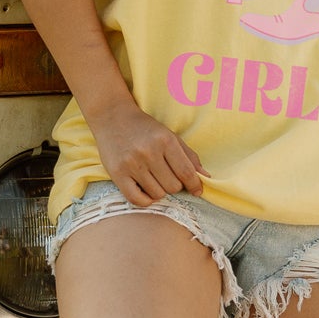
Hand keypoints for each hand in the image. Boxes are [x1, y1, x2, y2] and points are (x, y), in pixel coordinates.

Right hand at [91, 98, 210, 205]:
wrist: (112, 117)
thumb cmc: (145, 128)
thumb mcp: (170, 135)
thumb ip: (188, 156)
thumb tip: (206, 177)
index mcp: (165, 141)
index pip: (186, 172)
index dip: (195, 185)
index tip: (197, 191)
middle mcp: (149, 152)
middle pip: (173, 186)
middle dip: (175, 185)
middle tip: (167, 177)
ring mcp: (132, 163)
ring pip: (157, 194)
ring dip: (159, 191)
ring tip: (154, 179)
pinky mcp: (117, 173)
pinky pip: (137, 199)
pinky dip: (146, 200)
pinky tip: (146, 191)